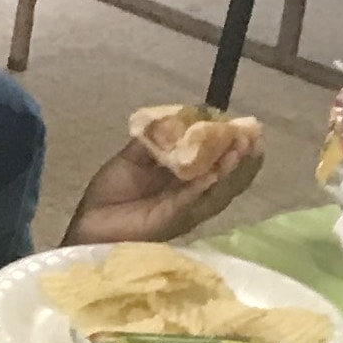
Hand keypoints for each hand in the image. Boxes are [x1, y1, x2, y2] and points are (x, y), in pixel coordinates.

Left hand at [64, 130, 261, 244]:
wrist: (88, 223)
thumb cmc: (112, 194)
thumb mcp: (133, 158)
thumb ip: (154, 140)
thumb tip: (175, 118)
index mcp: (186, 180)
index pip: (219, 163)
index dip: (234, 148)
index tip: (247, 129)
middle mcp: (192, 197)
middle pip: (226, 180)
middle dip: (241, 159)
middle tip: (253, 139)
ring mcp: (184, 211)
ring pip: (214, 192)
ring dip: (228, 172)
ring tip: (240, 152)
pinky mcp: (169, 222)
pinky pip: (189, 204)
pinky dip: (200, 190)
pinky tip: (211, 176)